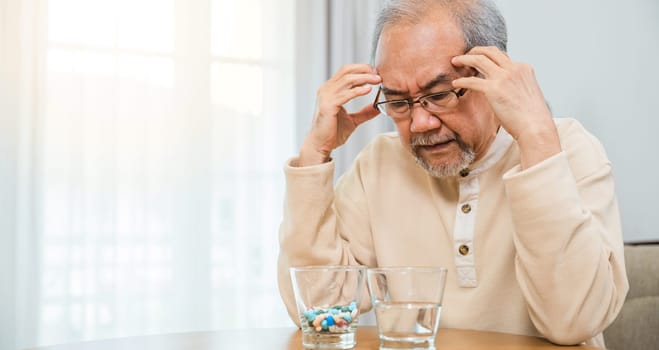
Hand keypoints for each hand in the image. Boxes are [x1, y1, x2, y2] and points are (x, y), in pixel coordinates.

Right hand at [299, 64, 381, 165]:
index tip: (376, 73)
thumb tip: (377, 107)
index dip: (361, 69)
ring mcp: (326, 96)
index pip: (346, 71)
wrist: (320, 145)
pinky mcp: (327, 106)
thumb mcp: (353, 120)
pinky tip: (368, 90)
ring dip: (364, 78)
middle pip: (347, 71)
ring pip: (347, 79)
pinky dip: (358, 91)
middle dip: (364, 70)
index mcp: (330, 90)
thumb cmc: (332, 133)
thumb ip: (364, 112)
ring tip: (377, 80)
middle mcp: (326, 90)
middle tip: (378, 74)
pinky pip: (345, 94)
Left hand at [451, 46, 560, 167]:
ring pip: (478, 59)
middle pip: (490, 51)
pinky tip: (455, 84)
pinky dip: (461, 81)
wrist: (536, 127)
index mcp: (523, 68)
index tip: (478, 60)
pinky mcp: (493, 89)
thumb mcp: (527, 93)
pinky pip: (471, 81)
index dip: (488, 57)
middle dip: (474, 50)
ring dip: (464, 59)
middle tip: (464, 56)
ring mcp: (503, 77)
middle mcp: (514, 69)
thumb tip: (504, 90)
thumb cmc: (532, 117)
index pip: (502, 56)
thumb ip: (515, 85)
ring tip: (455, 62)